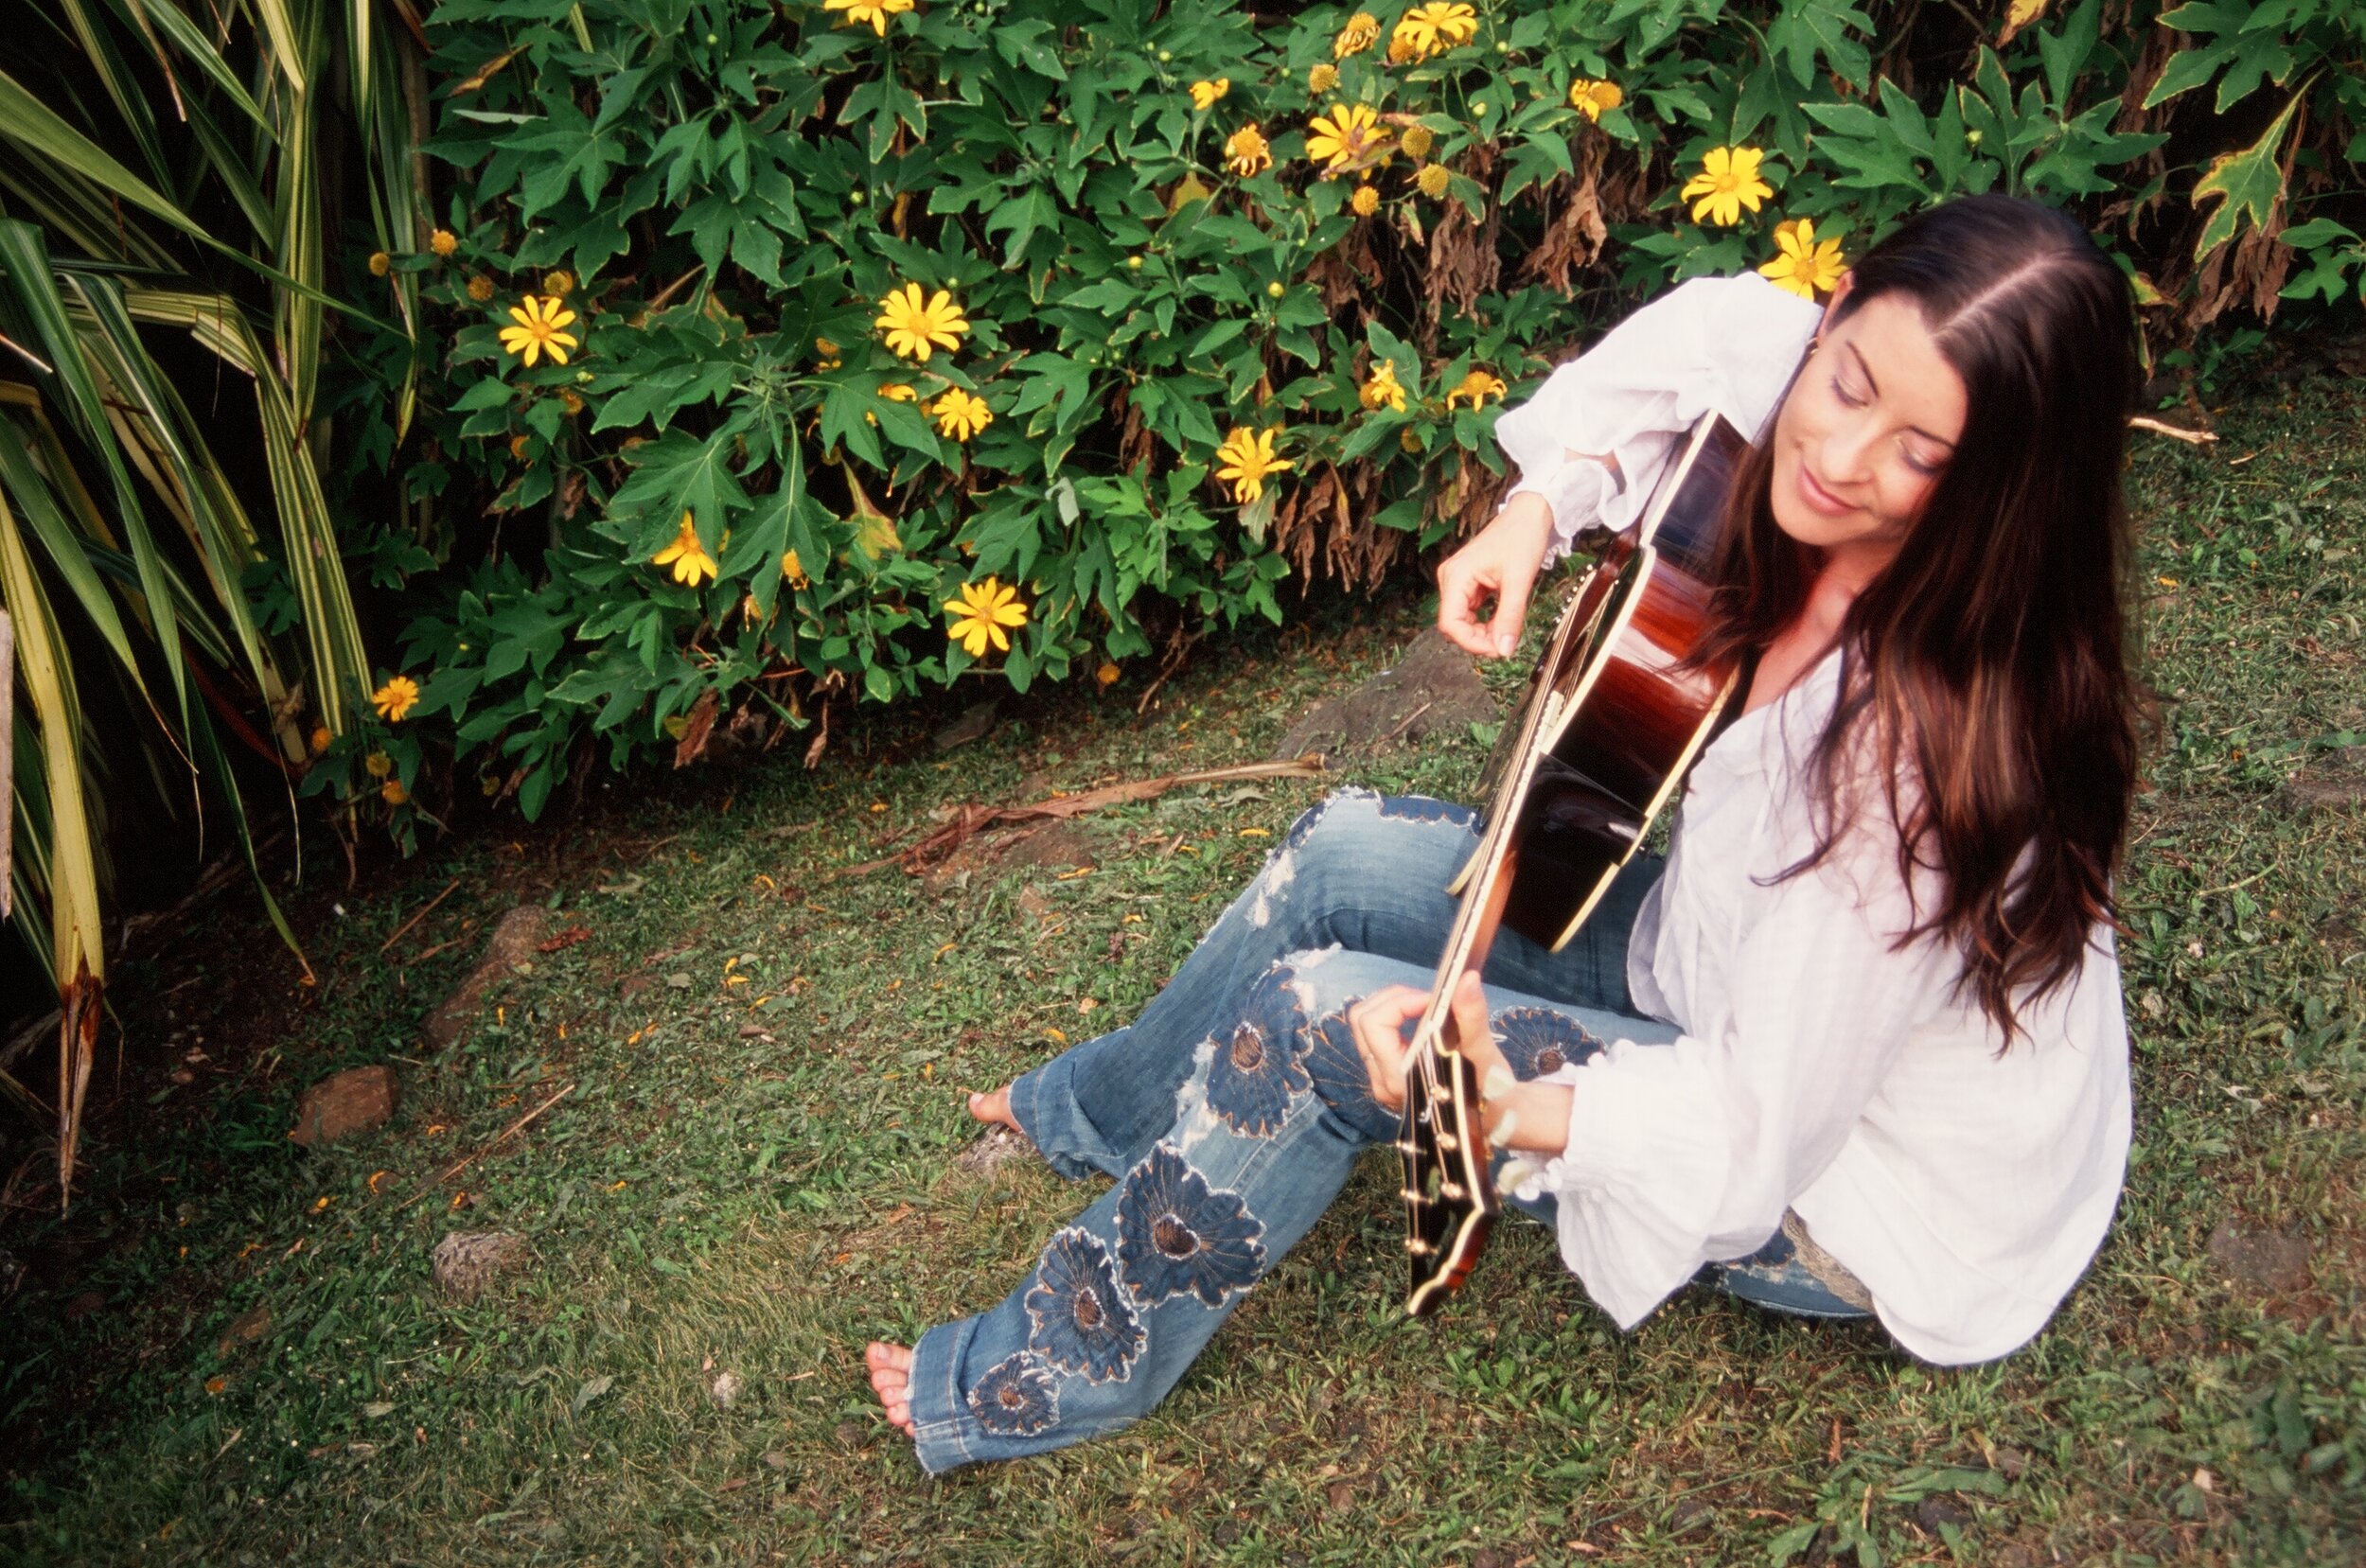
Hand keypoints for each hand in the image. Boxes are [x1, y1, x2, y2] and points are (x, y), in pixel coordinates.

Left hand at [1347, 972, 1493, 1113]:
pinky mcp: (1385, 1072)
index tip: (1432, 999)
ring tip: (1425, 1006)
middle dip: (1395, 999)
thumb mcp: (1483, 1053)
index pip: (1374, 1025)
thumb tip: (1466, 979)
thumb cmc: (1488, 1087)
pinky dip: (1394, 1016)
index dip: (1400, 1002)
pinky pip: (1374, 1033)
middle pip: (1362, 1019)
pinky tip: (1421, 1018)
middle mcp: (1382, 1081)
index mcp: (1399, 1079)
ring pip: (1364, 1024)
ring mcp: (1380, 1077)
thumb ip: (1471, 1016)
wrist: (1492, 1111)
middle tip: (1429, 1000)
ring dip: (1392, 1005)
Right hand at [1435, 492, 1553, 658]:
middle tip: (1505, 645)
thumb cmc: (1522, 538)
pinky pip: (1471, 611)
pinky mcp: (1468, 583)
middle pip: (1454, 624)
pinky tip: (1502, 621)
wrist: (1529, 514)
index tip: (1497, 651)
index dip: (1471, 643)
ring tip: (1507, 632)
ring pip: (1463, 620)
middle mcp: (1451, 579)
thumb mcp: (1519, 581)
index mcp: (1456, 576)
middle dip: (1478, 639)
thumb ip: (1511, 617)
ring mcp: (1458, 581)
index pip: (1450, 623)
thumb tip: (1505, 650)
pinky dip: (1485, 621)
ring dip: (1482, 632)